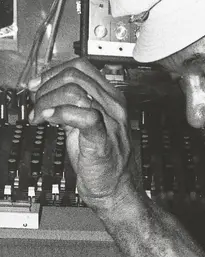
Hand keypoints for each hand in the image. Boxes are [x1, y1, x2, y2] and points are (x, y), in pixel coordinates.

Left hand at [28, 59, 135, 209]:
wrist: (114, 190)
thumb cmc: (102, 162)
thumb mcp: (84, 125)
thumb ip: (71, 106)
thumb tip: (47, 92)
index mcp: (111, 98)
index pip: (81, 66)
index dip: (54, 71)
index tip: (38, 84)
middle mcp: (113, 106)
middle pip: (75, 75)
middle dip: (47, 85)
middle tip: (36, 102)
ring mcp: (111, 121)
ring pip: (74, 91)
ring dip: (48, 101)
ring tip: (40, 115)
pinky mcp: (102, 139)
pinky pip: (81, 114)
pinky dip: (59, 113)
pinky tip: (49, 120)